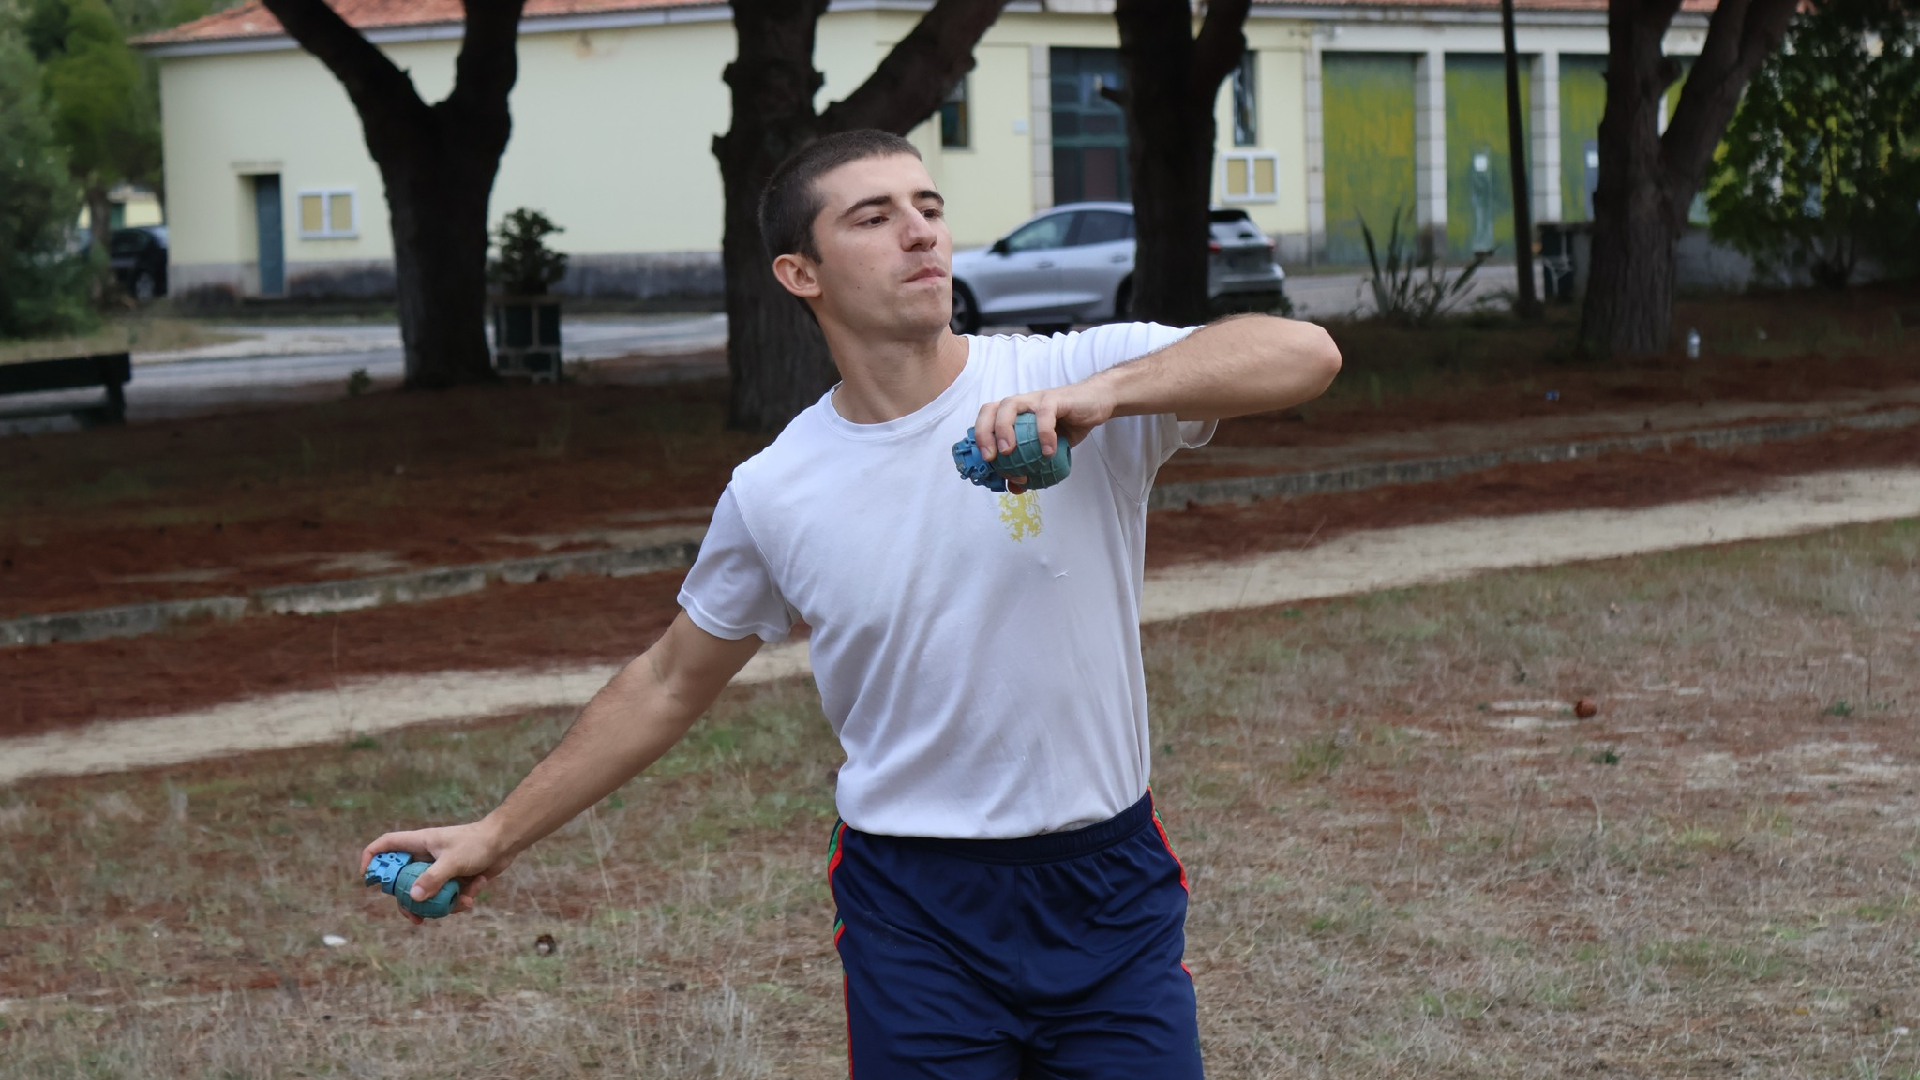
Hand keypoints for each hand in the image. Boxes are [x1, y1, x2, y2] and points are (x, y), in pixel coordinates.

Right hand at [361, 820, 515, 924]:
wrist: (506, 841)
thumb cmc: (478, 843)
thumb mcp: (453, 861)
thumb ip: (433, 879)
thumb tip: (412, 899)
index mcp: (420, 844)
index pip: (386, 845)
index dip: (372, 858)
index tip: (366, 877)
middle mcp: (426, 857)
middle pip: (403, 881)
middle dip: (410, 902)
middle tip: (415, 918)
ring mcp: (440, 869)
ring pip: (428, 894)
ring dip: (443, 905)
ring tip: (462, 903)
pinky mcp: (455, 879)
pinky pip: (448, 896)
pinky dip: (461, 899)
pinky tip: (476, 891)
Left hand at [973, 380, 1116, 492]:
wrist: (1095, 405)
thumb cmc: (1067, 425)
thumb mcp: (1046, 450)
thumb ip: (1030, 466)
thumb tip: (1014, 487)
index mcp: (1013, 414)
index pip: (986, 419)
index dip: (980, 438)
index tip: (985, 461)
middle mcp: (1020, 403)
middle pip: (991, 409)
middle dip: (985, 433)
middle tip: (992, 457)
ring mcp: (1036, 398)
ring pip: (1010, 405)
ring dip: (1005, 429)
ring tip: (1010, 451)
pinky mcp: (1056, 399)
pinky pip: (1045, 413)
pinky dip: (1043, 433)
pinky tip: (1047, 452)